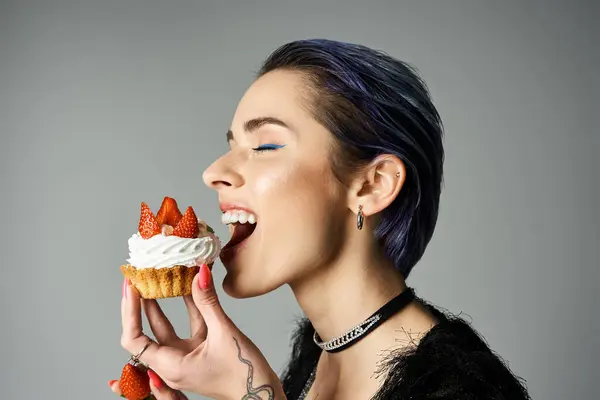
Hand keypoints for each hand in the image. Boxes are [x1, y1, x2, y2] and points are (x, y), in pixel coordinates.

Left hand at [111, 264, 285, 399]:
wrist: (262, 394)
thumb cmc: (244, 373)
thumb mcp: (224, 333)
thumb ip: (208, 302)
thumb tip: (199, 273)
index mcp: (171, 367)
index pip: (135, 339)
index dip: (129, 312)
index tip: (132, 288)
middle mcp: (173, 365)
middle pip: (146, 333)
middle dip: (140, 305)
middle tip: (138, 279)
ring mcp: (185, 359)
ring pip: (166, 329)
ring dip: (162, 305)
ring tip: (158, 279)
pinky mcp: (198, 354)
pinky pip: (185, 329)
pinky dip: (186, 309)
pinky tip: (189, 288)